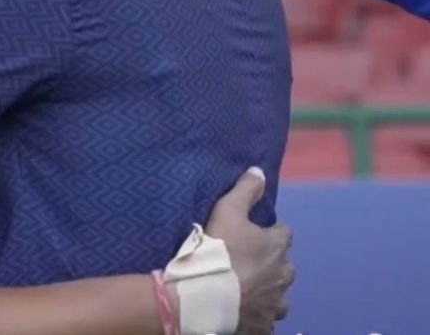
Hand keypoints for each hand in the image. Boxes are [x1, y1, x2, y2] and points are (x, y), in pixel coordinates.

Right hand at [206, 167, 293, 333]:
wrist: (206, 296)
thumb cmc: (218, 251)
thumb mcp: (227, 212)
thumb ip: (245, 191)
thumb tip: (259, 170)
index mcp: (277, 247)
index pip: (284, 234)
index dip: (269, 233)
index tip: (252, 235)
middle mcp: (283, 274)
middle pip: (284, 266)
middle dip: (270, 265)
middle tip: (245, 264)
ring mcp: (276, 302)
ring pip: (278, 295)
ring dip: (267, 292)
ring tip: (244, 290)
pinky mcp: (265, 324)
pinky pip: (265, 319)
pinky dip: (257, 314)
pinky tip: (243, 311)